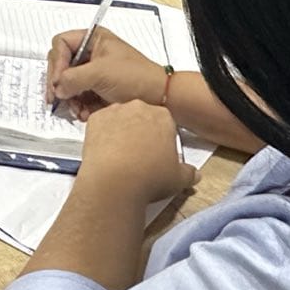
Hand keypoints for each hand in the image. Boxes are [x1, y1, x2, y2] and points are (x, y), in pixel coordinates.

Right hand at [46, 28, 168, 119]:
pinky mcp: (97, 89)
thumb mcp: (100, 73)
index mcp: (93, 38)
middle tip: (58, 97)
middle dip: (60, 83)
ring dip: (69, 98)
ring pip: (68, 83)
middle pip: (61, 64)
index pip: (61, 43)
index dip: (57, 62)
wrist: (160, 98)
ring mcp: (94, 72)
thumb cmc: (138, 77)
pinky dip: (78, 106)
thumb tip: (56, 87)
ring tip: (76, 108)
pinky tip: (84, 113)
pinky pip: (78, 96)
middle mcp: (92, 53)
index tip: (58, 80)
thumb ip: (72, 78)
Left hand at [75, 101, 197, 206]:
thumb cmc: (149, 177)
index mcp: (163, 116)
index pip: (165, 122)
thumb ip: (189, 172)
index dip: (162, 137)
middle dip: (141, 131)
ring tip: (120, 155)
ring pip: (120, 118)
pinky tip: (106, 151)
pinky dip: (102, 134)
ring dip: (121, 131)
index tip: (159, 151)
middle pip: (141, 116)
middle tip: (139, 154)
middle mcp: (139, 107)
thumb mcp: (179, 178)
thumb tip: (194, 175)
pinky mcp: (95, 119)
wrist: (115, 182)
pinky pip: (100, 123)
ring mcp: (115, 111)